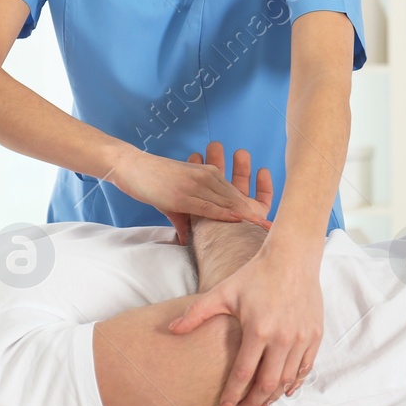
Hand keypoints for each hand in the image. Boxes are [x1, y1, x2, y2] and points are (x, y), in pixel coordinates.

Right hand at [108, 147, 270, 244]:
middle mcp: (207, 179)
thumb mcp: (172, 201)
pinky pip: (208, 206)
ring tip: (263, 229)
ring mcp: (196, 185)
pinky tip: (238, 221)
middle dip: (256, 216)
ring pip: (228, 203)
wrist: (131, 167)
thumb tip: (186, 239)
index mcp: (208, 178)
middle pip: (238, 200)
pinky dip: (225, 214)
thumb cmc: (151, 182)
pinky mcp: (183, 194)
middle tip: (274, 229)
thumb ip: (184, 218)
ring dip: (247, 217)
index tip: (268, 224)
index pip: (236, 195)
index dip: (254, 210)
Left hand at [169, 146, 321, 405]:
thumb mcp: (223, 292)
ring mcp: (301, 338)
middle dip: (254, 401)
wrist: (292, 258)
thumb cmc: (255, 275)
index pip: (243, 373)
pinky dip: (295, 382)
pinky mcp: (314, 335)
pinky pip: (305, 368)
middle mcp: (282, 338)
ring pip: (288, 379)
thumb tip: (170, 330)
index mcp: (258, 330)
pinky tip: (286, 389)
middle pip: (268, 383)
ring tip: (262, 401)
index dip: (233, 394)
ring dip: (274, 395)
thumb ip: (197, 313)